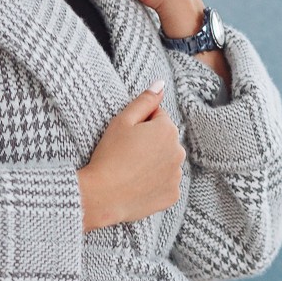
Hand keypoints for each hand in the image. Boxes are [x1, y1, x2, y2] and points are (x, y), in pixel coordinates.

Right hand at [77, 85, 185, 231]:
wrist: (102, 196)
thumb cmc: (109, 156)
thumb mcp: (122, 121)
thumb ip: (144, 100)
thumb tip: (161, 84)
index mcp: (168, 129)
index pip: (157, 117)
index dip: (139, 125)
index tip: (126, 138)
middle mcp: (179, 151)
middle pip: (164, 140)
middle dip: (150, 143)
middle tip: (126, 154)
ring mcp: (177, 175)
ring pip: (165, 161)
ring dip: (153, 163)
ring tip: (131, 171)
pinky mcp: (173, 194)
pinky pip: (165, 183)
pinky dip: (155, 183)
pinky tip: (138, 185)